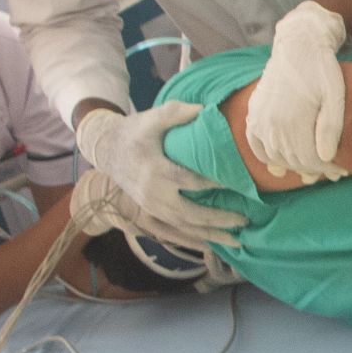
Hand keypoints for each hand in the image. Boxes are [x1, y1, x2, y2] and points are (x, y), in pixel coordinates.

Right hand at [73, 104, 246, 249]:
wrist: (106, 149)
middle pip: (189, 214)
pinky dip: (197, 239)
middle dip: (218, 220)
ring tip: (237, 242)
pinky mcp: (151, 212)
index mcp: (154, 170)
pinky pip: (176, 232)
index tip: (240, 185)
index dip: (215, 183)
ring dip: (211, 236)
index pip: (189, 181)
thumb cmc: (134, 131)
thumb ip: (177, 113)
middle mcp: (153, 194)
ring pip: (184, 228)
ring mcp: (151, 207)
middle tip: (245, 221)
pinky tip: (217, 242)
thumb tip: (206, 111)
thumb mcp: (152, 118)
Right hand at [243, 0, 350, 179]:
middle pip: (293, 160)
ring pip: (275, 156)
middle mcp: (271, 123)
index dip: (326, 168)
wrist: (298, 45)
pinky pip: (256, 145)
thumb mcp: (334, 96)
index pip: (309, 159)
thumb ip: (330, 127)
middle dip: (314, 169)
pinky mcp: (253, 113)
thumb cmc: (321, 69)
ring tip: (313, 166)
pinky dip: (267, 157)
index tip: (340, 170)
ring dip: (293, 165)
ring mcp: (258, 119)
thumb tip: (326, 157)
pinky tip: (280, 164)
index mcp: (292, 120)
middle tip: (331, 172)